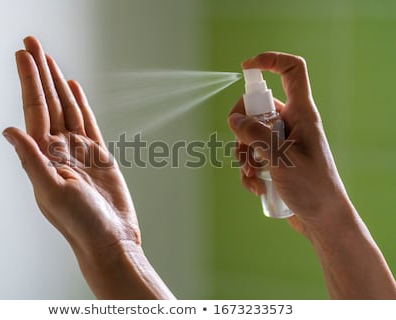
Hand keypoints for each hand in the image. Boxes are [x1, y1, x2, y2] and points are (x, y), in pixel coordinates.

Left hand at [3, 37, 139, 252]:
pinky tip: (74, 88)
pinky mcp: (99, 155)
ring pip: (66, 108)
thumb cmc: (81, 223)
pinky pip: (87, 122)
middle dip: (40, 72)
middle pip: (47, 102)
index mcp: (44, 156)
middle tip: (33, 42)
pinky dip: (80, 103)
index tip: (24, 54)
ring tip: (50, 59)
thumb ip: (31, 160)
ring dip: (57, 83)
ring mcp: (79, 150)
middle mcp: (58, 150)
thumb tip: (8, 130)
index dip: (29, 81)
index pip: (34, 109)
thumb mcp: (51, 192)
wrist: (111, 239)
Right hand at [227, 52, 349, 235]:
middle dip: (241, 127)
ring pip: (250, 133)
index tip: (245, 67)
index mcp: (301, 114)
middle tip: (242, 147)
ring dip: (243, 154)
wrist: (322, 219)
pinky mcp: (275, 158)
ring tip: (251, 175)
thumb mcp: (281, 159)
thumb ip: (256, 135)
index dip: (270, 61)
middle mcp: (291, 123)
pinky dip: (248, 169)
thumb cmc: (312, 188)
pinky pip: (252, 153)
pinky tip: (256, 187)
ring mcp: (282, 141)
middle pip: (258, 107)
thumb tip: (234, 119)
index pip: (291, 71)